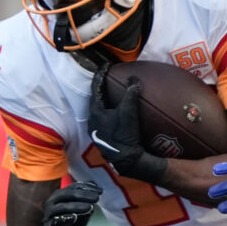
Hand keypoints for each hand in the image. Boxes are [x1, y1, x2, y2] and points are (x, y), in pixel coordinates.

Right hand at [40, 180, 102, 225]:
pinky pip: (55, 221)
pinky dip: (65, 218)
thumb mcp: (82, 213)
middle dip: (83, 194)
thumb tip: (96, 194)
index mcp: (60, 196)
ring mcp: (49, 214)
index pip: (73, 187)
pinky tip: (74, 217)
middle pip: (66, 194)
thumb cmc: (70, 225)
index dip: (87, 187)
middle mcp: (52, 202)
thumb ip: (88, 204)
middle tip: (96, 198)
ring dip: (76, 206)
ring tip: (89, 207)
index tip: (100, 191)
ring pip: (61, 206)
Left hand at [87, 65, 166, 183]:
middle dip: (101, 89)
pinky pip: (103, 119)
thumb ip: (131, 94)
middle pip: (95, 99)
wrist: (126, 158)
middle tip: (108, 80)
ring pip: (98, 110)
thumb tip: (135, 78)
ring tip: (112, 96)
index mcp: (95, 110)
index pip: (95, 88)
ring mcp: (96, 130)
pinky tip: (116, 115)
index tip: (106, 66)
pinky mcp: (102, 138)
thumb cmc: (124, 134)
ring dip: (104, 102)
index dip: (100, 75)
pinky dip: (108, 113)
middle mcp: (92, 119)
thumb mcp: (129, 111)